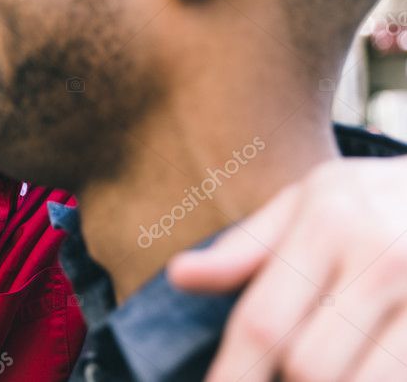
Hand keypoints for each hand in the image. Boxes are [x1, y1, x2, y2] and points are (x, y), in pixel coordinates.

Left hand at [168, 158, 406, 380]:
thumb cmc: (376, 201)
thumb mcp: (309, 201)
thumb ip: (247, 248)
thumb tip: (180, 277)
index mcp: (328, 222)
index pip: (263, 320)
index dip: (233, 376)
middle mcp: (381, 258)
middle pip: (310, 366)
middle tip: (278, 373)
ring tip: (328, 367)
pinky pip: (406, 377)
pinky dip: (380, 381)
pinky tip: (365, 368)